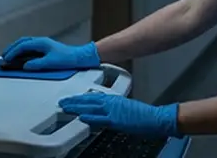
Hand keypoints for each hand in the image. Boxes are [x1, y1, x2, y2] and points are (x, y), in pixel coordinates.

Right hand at [1, 37, 100, 70]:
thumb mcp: (51, 63)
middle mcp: (41, 42)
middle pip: (22, 42)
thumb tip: (26, 66)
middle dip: (11, 49)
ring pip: (25, 44)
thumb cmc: (68, 58)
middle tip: (4, 56)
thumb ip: (37, 64)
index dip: (13, 52)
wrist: (80, 57)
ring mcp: (43, 44)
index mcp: (41, 43)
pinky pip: (30, 47)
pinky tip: (21, 57)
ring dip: (16, 49)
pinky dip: (22, 51)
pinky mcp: (45, 49)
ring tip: (9, 56)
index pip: (23, 46)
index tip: (6, 59)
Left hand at [59, 92, 179, 136]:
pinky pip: (100, 118)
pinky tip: (82, 116)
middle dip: (74, 101)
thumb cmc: (143, 115)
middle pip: (88, 100)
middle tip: (62, 101)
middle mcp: (111, 102)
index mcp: (113, 99)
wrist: (155, 118)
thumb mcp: (125, 108)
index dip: (80, 97)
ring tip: (65, 107)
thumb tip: (102, 112)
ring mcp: (113, 111)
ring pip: (91, 107)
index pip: (92, 96)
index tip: (70, 98)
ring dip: (77, 107)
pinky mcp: (116, 120)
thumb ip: (112, 109)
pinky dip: (90, 117)